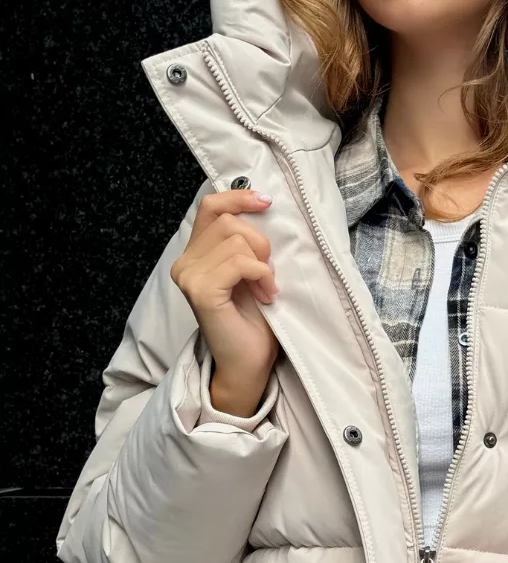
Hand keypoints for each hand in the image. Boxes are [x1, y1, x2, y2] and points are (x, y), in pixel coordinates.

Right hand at [170, 188, 278, 416]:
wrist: (249, 365)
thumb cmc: (253, 323)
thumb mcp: (250, 272)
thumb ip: (244, 243)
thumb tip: (261, 204)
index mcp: (194, 255)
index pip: (210, 207)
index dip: (239, 197)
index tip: (266, 202)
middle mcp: (184, 264)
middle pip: (228, 221)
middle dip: (259, 242)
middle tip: (268, 273)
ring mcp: (189, 277)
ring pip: (235, 240)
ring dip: (263, 263)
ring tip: (266, 289)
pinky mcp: (202, 291)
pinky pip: (240, 262)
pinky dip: (262, 275)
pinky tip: (266, 295)